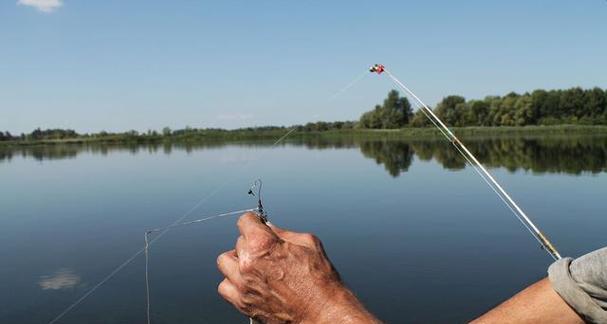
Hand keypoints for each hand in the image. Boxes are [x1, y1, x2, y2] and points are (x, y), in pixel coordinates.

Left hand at [217, 212, 378, 323]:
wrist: (323, 313)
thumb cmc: (320, 282)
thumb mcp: (308, 244)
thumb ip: (284, 233)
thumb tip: (270, 228)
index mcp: (262, 245)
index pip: (245, 221)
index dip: (254, 221)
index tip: (257, 224)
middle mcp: (248, 264)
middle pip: (238, 242)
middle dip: (252, 242)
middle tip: (267, 250)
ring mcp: (243, 286)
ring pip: (225, 262)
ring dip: (238, 260)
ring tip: (253, 265)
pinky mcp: (243, 303)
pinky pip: (225, 287)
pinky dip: (233, 282)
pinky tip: (249, 281)